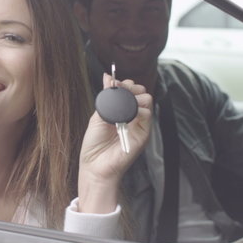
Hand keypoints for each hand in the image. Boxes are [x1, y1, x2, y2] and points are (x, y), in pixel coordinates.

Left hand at [77, 73, 152, 212]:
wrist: (95, 166)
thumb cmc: (95, 144)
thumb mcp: (98, 116)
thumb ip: (106, 97)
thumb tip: (107, 76)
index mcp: (121, 111)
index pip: (130, 90)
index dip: (125, 84)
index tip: (115, 83)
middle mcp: (132, 116)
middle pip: (141, 92)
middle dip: (132, 87)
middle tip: (121, 90)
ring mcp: (139, 125)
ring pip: (147, 100)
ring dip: (135, 96)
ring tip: (123, 102)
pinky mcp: (143, 134)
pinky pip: (147, 115)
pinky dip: (138, 109)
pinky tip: (127, 113)